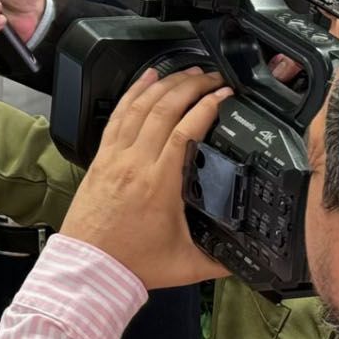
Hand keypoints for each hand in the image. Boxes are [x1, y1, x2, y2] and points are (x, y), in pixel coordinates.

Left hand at [61, 68, 233, 289]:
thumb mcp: (187, 265)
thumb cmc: (132, 264)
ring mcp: (115, 156)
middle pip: (163, 108)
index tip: (225, 96)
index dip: (207, 107)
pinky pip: (117, 115)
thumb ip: (222, 262)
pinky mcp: (101, 157)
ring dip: (164, 83)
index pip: (184, 131)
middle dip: (191, 86)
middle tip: (212, 77)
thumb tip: (249, 260)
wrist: (90, 267)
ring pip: (139, 106)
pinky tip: (145, 78)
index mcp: (159, 184)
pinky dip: (132, 92)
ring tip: (187, 71)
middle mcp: (135, 163)